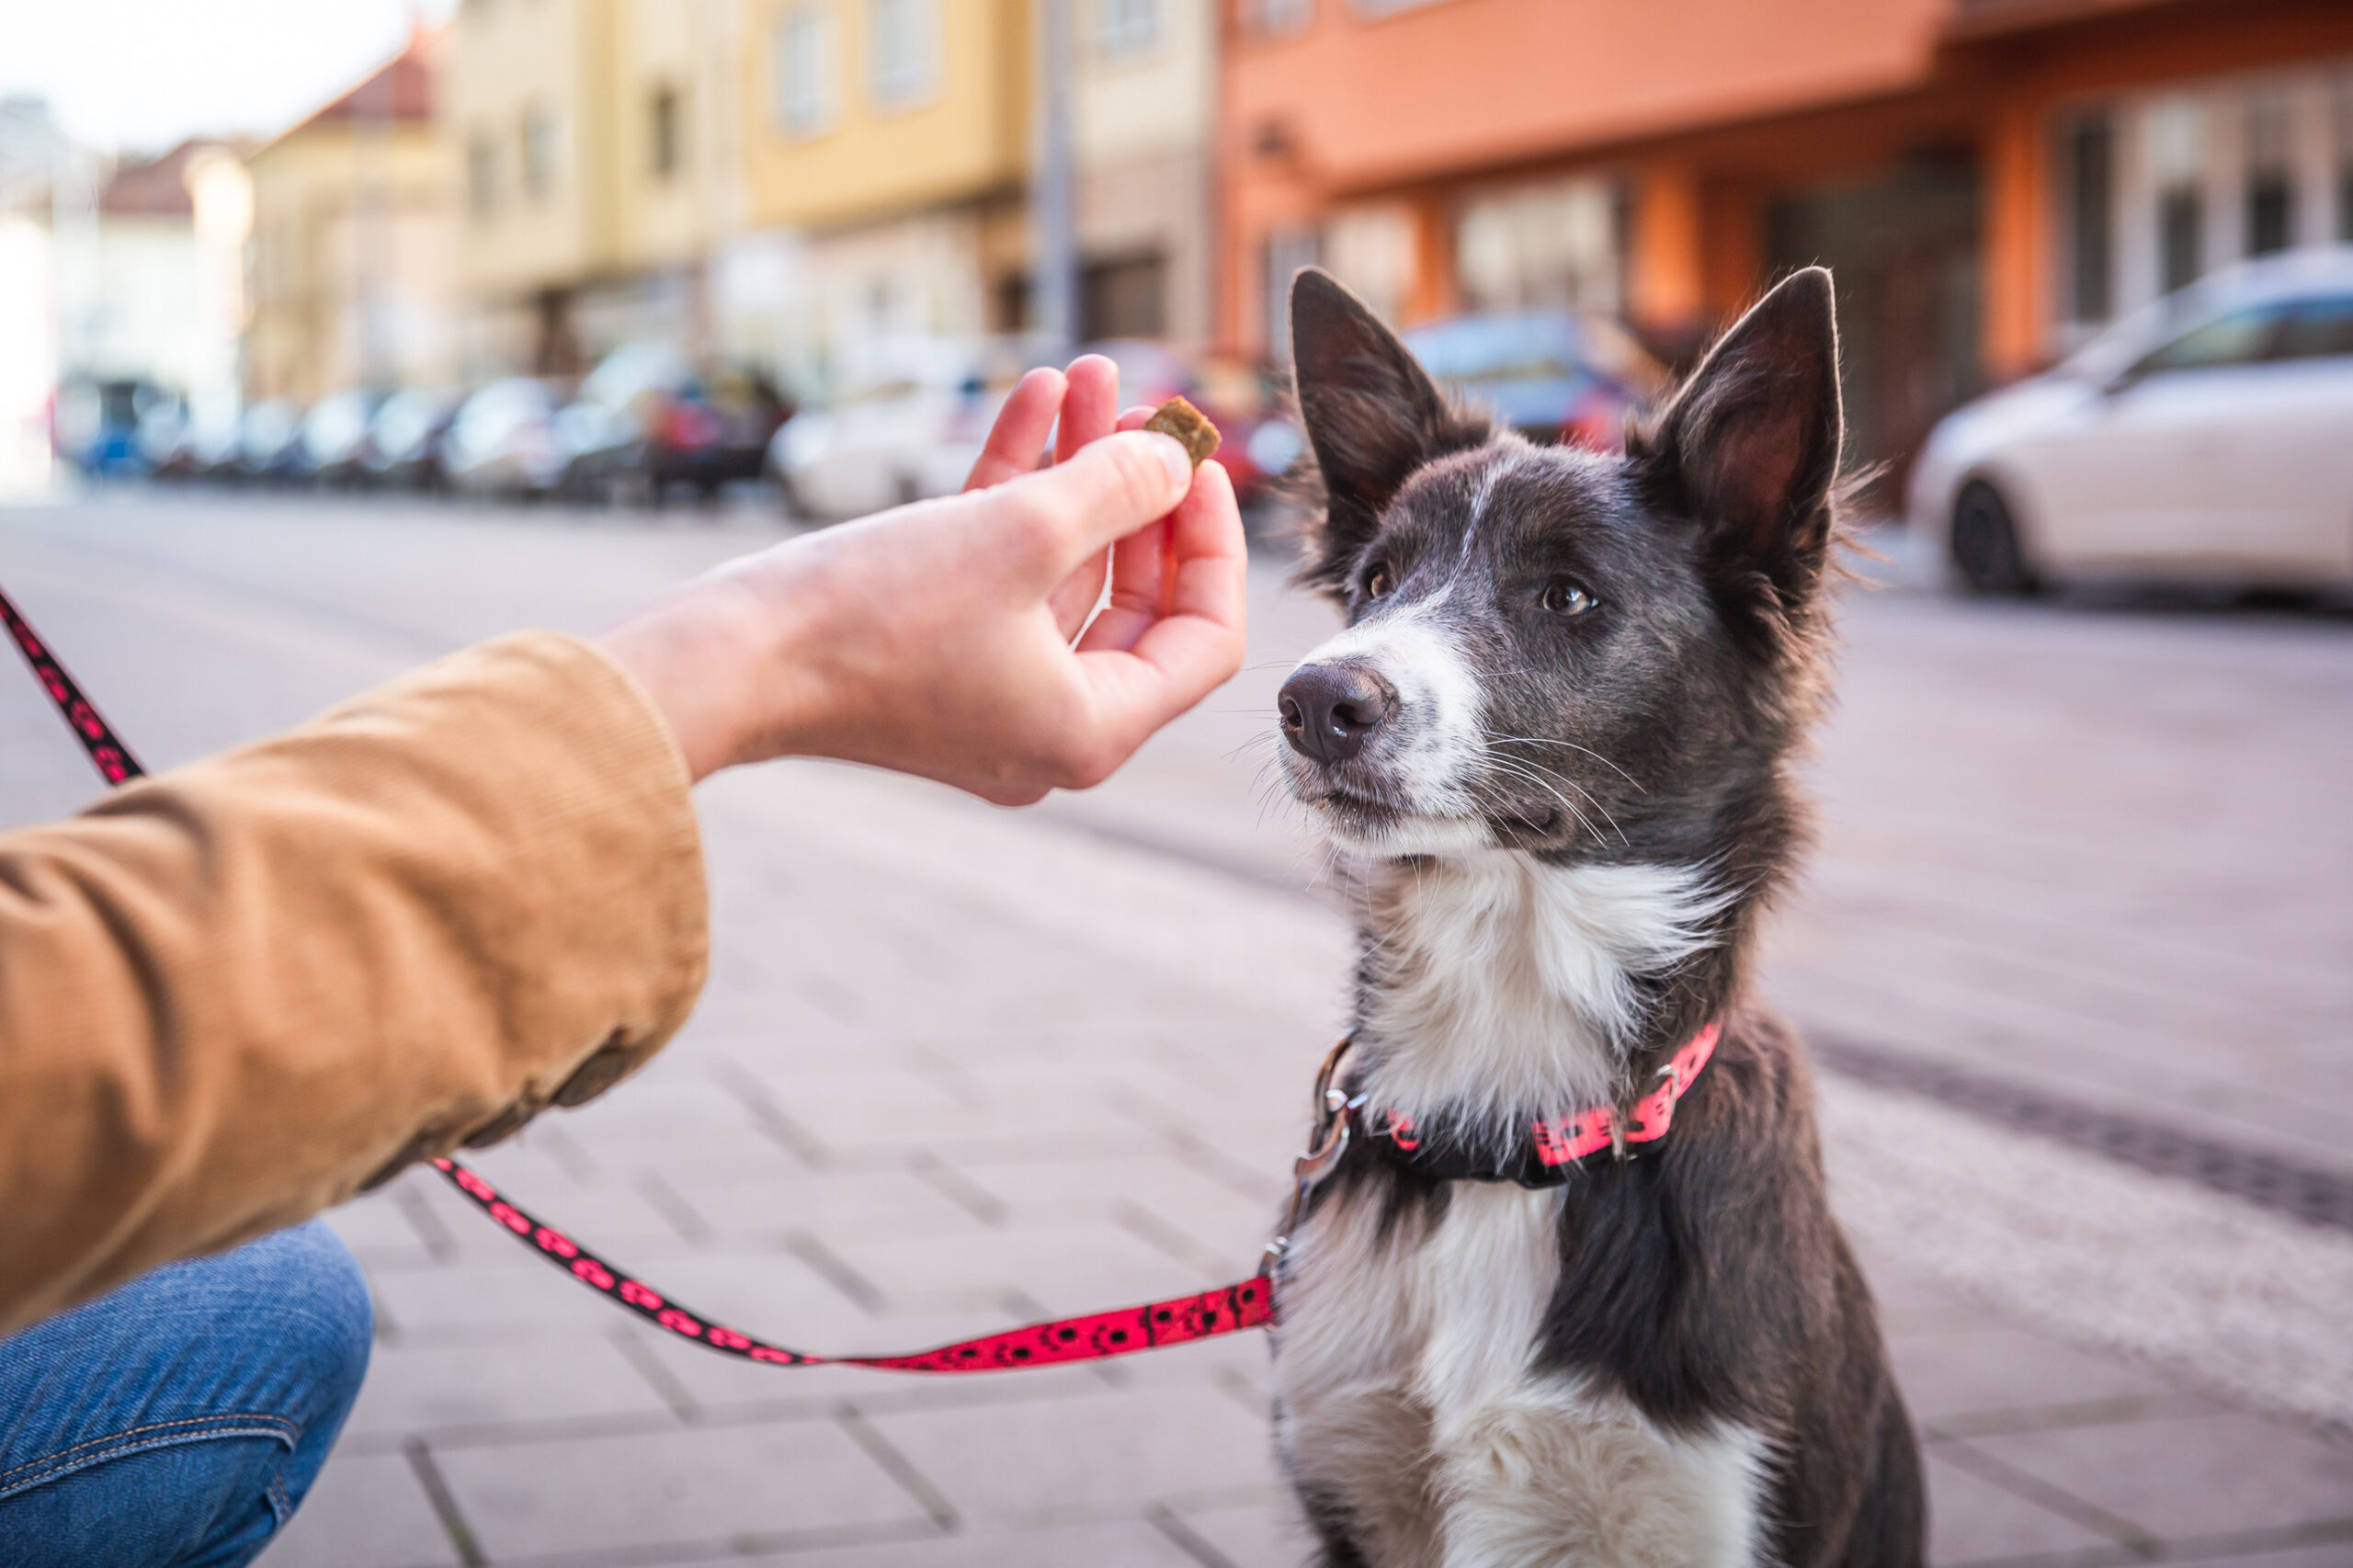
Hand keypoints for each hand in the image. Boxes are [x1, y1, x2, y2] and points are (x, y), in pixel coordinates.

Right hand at [595, 362, 1247, 803]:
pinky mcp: (933, 658)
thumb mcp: (1019, 534)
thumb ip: (1117, 489)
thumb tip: (1174, 461)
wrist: (724, 660)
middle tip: (1146, 408)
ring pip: (1062, 570)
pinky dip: (1016, 491)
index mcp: (1089, 731)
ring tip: (1085, 375)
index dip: (1213, 543)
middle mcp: (1046, 728)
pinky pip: (999, 570)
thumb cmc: (868, 619)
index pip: (1202, 641)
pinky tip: (1031, 401)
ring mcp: (988, 695)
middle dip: (1140, 491)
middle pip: (1136, 600)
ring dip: (1077, 470)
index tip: (1199, 463)